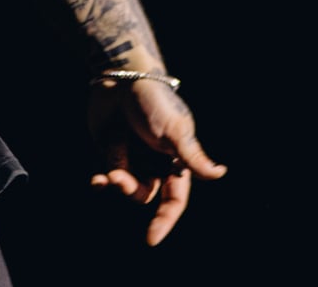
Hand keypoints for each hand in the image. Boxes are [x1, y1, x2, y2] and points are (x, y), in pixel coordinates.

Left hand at [88, 77, 227, 245]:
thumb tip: (221, 174)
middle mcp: (156, 162)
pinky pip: (107, 177)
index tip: (150, 240)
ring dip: (116, 182)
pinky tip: (96, 182)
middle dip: (131, 190)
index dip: (165, 220)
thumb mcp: (174, 130)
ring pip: (126, 187)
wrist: (118, 77)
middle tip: (117, 177)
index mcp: (176, 160)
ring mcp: (133, 158)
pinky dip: (102, 182)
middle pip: (146, 195)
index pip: (174, 199)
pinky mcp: (112, 152)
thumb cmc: (152, 102)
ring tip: (107, 172)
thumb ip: (192, 156)